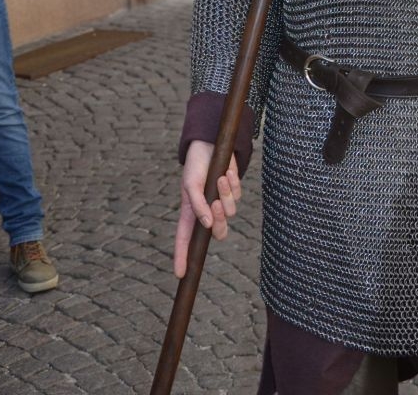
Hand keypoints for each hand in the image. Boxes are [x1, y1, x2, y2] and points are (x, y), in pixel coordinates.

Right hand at [174, 140, 241, 277]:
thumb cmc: (196, 165)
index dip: (182, 257)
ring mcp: (220, 202)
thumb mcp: (191, 184)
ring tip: (221, 178)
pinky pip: (237, 197)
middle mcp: (206, 211)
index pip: (185, 239)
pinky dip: (233, 184)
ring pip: (230, 213)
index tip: (180, 274)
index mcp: (191, 211)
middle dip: (220, 220)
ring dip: (226, 195)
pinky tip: (228, 172)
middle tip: (216, 203)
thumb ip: (197, 205)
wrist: (212, 144)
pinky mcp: (232, 191)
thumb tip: (206, 224)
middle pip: (218, 232)